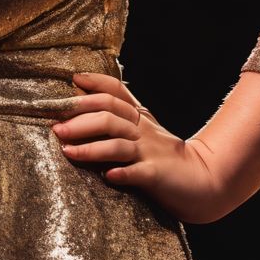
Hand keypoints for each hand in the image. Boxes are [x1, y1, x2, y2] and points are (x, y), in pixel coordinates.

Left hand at [52, 71, 223, 222]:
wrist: (203, 181)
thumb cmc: (164, 155)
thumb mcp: (143, 129)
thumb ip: (117, 115)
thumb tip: (81, 93)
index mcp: (139, 117)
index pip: (116, 92)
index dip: (96, 82)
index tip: (74, 79)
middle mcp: (143, 129)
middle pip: (109, 115)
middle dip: (80, 119)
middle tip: (56, 127)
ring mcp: (150, 152)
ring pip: (117, 144)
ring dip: (90, 148)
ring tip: (67, 151)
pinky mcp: (157, 175)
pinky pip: (137, 172)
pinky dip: (122, 173)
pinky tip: (107, 176)